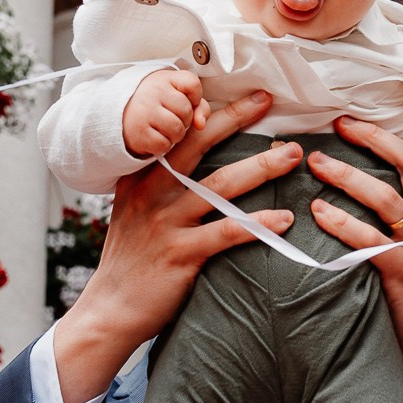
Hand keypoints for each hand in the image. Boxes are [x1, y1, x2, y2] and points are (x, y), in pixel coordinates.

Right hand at [58, 90, 297, 402]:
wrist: (110, 309)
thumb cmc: (129, 261)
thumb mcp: (131, 211)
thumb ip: (156, 185)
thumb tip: (185, 161)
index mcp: (140, 178)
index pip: (173, 133)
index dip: (204, 110)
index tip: (230, 93)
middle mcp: (151, 193)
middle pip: (197, 145)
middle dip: (235, 118)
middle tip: (267, 100)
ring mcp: (166, 223)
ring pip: (221, 186)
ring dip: (261, 167)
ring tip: (291, 155)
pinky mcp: (181, 255)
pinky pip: (227, 233)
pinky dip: (258, 224)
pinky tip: (284, 219)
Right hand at [121, 69, 206, 158]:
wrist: (118, 115)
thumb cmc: (153, 104)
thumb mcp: (174, 95)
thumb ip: (197, 106)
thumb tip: (201, 124)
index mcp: (164, 79)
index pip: (192, 84)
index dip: (196, 97)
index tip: (188, 101)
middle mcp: (152, 92)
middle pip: (187, 111)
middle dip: (184, 120)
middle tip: (170, 118)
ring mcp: (144, 112)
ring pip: (177, 130)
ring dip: (175, 135)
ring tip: (164, 129)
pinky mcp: (138, 132)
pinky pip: (164, 145)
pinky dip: (162, 145)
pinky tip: (154, 137)